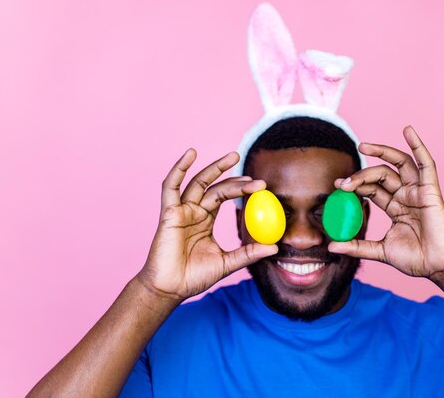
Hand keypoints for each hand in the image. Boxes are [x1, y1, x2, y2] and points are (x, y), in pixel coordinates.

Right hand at [137, 149, 277, 300]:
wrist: (170, 289)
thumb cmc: (194, 277)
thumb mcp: (227, 263)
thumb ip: (248, 253)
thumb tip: (275, 247)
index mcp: (205, 220)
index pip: (224, 197)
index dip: (241, 189)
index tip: (261, 186)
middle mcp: (193, 211)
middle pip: (214, 186)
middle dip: (232, 175)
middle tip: (253, 173)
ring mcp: (181, 211)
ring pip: (198, 182)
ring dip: (213, 168)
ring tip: (231, 156)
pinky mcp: (169, 213)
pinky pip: (171, 187)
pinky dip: (179, 169)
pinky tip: (190, 155)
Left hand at [328, 126, 443, 279]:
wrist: (439, 267)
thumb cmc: (416, 260)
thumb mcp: (380, 251)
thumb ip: (357, 247)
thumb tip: (331, 247)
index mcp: (396, 208)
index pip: (372, 189)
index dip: (355, 185)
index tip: (338, 186)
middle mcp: (406, 196)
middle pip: (381, 175)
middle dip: (361, 175)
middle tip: (343, 183)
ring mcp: (418, 192)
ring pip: (399, 164)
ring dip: (382, 152)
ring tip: (364, 146)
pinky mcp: (431, 190)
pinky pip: (426, 164)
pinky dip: (418, 146)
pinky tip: (408, 131)